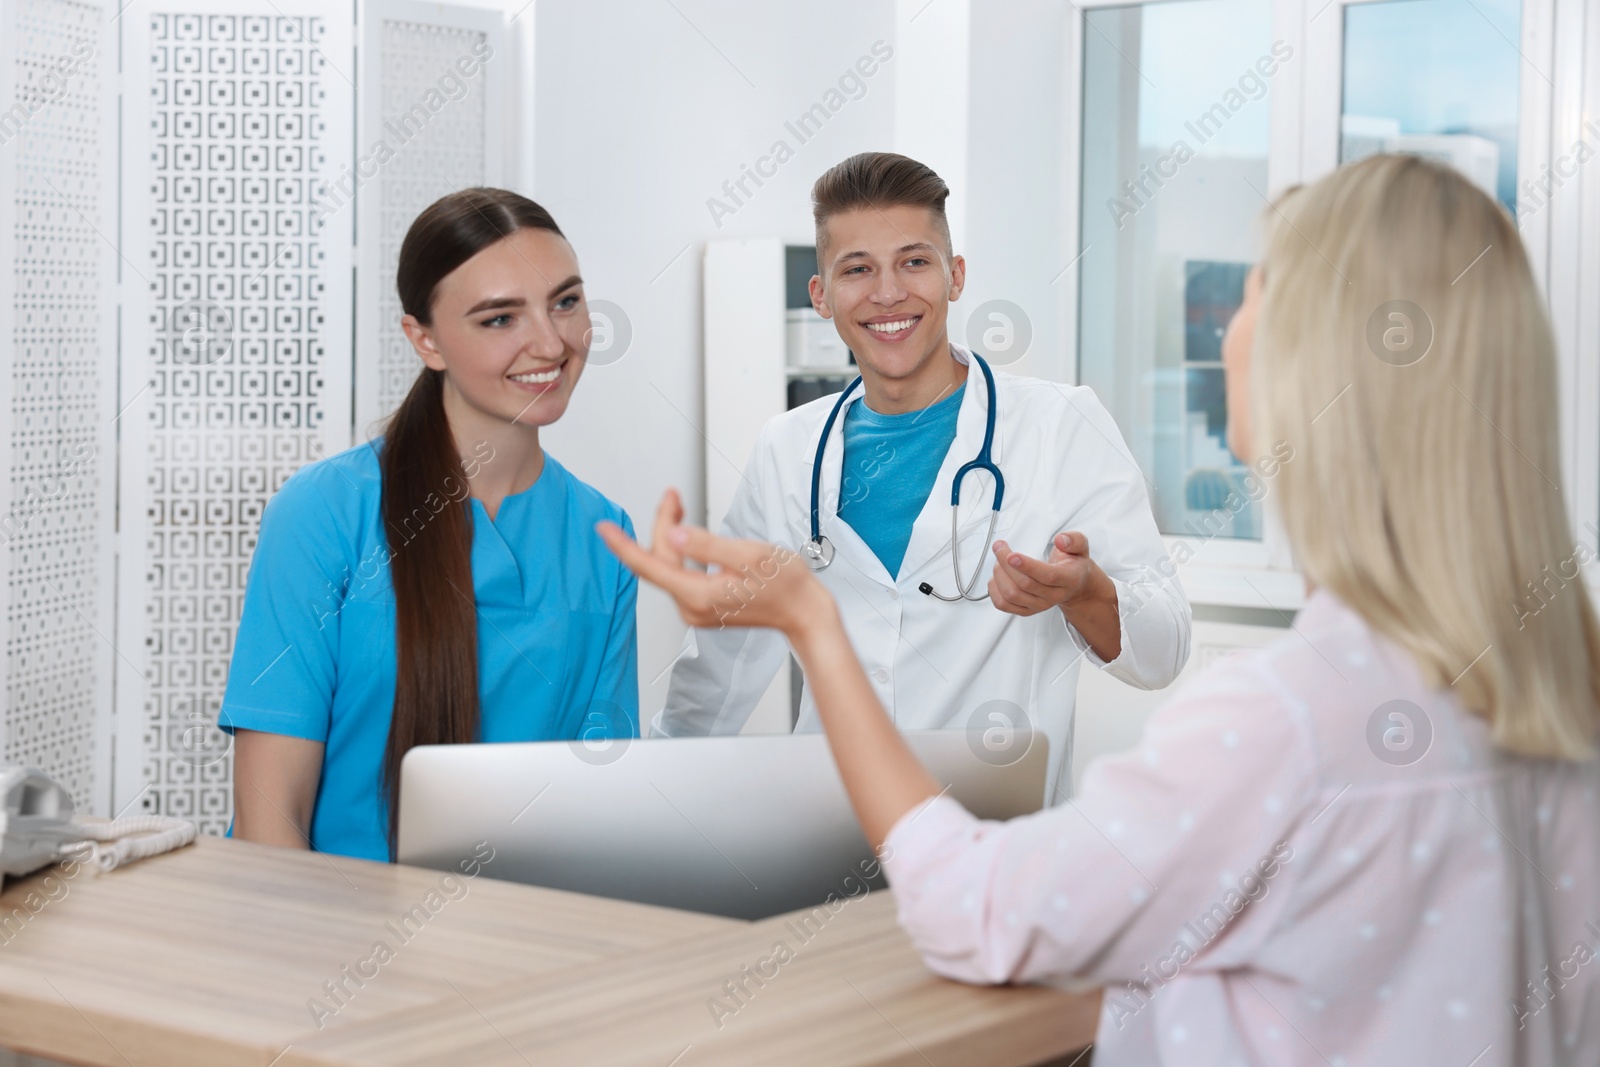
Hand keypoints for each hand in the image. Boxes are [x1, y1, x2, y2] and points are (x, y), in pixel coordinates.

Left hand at [597, 489, 832, 638]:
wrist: (804, 612)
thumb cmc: (785, 585)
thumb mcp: (749, 555)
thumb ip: (709, 545)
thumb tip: (677, 534)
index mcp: (698, 595)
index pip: (649, 566)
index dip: (624, 545)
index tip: (603, 529)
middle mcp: (692, 607)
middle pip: (661, 560)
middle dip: (663, 524)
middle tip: (672, 494)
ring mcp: (697, 609)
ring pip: (670, 566)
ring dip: (671, 535)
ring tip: (678, 504)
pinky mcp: (705, 605)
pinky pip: (682, 574)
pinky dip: (681, 550)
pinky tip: (686, 533)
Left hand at [987, 531, 1097, 616]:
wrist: (1074, 585)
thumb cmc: (1072, 564)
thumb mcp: (1081, 547)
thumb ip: (1074, 540)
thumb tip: (1060, 540)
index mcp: (1068, 579)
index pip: (1048, 576)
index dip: (1027, 566)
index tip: (1011, 555)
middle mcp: (1054, 596)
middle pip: (1025, 584)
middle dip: (1005, 563)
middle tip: (1000, 547)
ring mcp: (1039, 605)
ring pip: (1012, 595)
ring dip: (999, 574)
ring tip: (999, 560)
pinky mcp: (1026, 610)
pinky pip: (1003, 604)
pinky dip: (994, 589)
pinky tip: (997, 576)